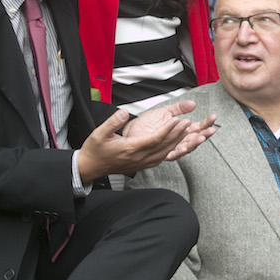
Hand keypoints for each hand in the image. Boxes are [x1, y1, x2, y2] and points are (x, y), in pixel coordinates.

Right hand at [77, 102, 214, 181]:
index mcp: (130, 149)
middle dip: (178, 134)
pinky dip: (170, 149)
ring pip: (164, 152)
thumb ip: (113, 122)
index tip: (178, 119)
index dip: (168, 129)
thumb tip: (123, 112)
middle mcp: (139, 158)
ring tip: (186, 131)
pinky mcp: (142, 165)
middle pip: (164, 146)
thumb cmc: (95, 150)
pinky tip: (176, 144)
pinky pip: (160, 157)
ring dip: (177, 142)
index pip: (155, 138)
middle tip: (189, 123)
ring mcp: (141, 163)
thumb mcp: (99, 133)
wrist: (90, 167)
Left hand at [124, 100, 216, 161]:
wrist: (130, 130)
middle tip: (211, 130)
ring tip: (201, 137)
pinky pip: (172, 154)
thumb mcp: (166, 111)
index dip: (206, 123)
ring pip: (186, 147)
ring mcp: (170, 147)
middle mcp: (177, 140)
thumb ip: (180, 108)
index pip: (197, 127)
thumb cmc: (146, 122)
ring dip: (194, 143)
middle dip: (204, 134)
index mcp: (180, 130)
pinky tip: (184, 147)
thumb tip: (193, 104)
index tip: (213, 117)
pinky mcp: (160, 153)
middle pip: (195, 138)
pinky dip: (178, 151)